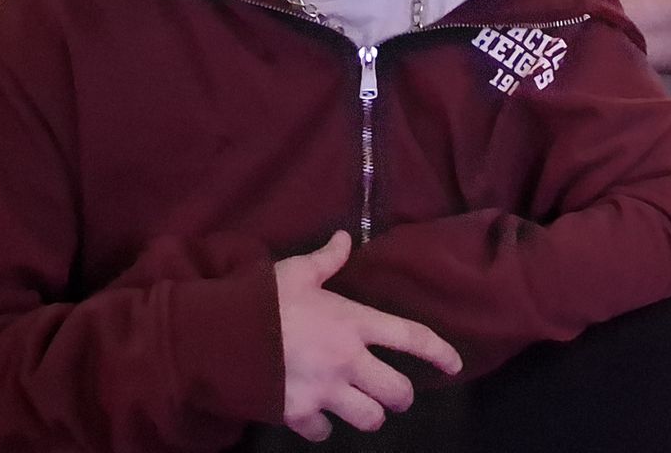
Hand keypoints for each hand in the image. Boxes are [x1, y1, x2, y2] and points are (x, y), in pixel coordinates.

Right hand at [275, 232, 461, 440]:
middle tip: (396, 394)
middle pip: (398, 392)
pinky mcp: (298, 414)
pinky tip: (318, 418)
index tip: (455, 366)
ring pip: (369, 419)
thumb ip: (327, 260)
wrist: (216, 338)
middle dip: (402, 396)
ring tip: (364, 409)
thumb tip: (345, 238)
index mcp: (355, 323)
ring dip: (370, 416)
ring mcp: (324, 391)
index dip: (441, 354)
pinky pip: (324, 433)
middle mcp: (348, 361)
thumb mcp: (296, 272)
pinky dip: (324, 428)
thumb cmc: (260, 301)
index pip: (413, 338)